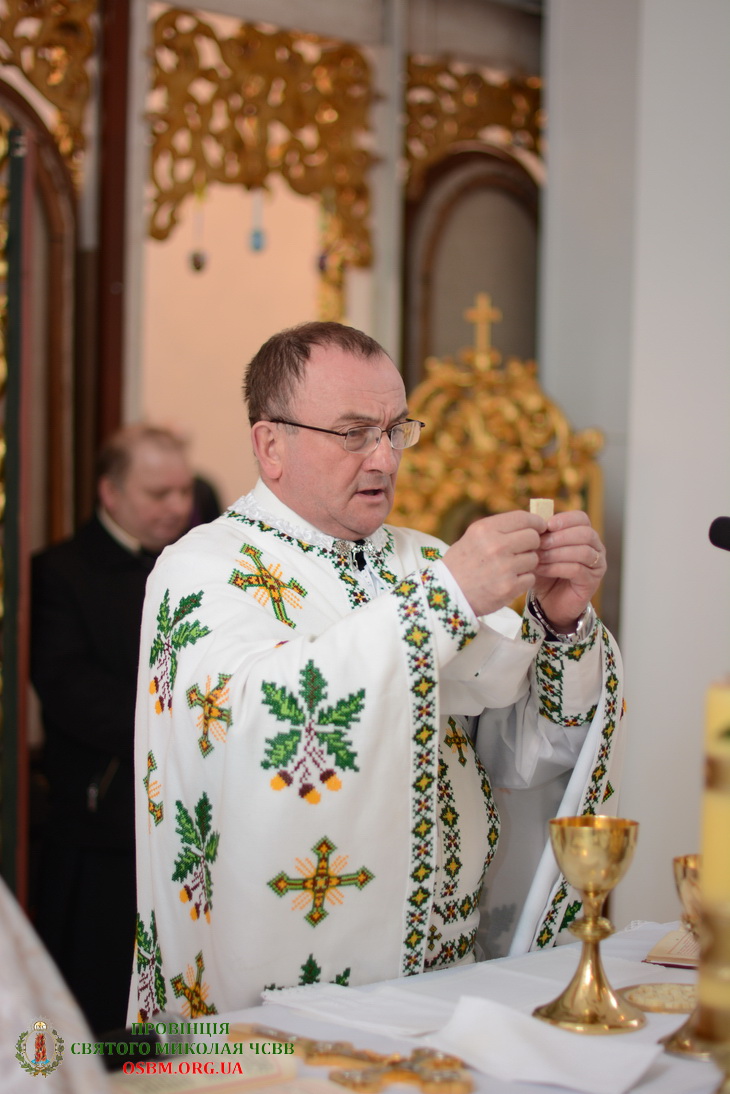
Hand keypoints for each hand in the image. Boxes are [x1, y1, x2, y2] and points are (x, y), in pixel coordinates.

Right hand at [443, 511, 544, 616]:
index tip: (539, 528)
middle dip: (531, 544)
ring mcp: (504, 567)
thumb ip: (499, 528)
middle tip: (521, 551)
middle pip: (533, 538)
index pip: (524, 518)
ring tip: (510, 568)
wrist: (447, 593)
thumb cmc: (462, 562)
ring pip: (534, 559)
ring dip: (526, 563)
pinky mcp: (509, 587)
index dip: (536, 522)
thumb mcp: (473, 536)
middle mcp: (496, 545)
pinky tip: (508, 580)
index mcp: (486, 529)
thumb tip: (531, 522)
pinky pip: (530, 578)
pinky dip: (523, 580)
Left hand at [533, 510, 604, 628]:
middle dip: (560, 537)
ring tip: (538, 557)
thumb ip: (539, 537)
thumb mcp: (540, 551)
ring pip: (583, 551)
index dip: (565, 519)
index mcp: (583, 534)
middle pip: (585, 533)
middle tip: (540, 543)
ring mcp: (596, 565)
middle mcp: (595, 547)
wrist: (549, 602)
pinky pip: (577, 570)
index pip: (581, 518)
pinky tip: (542, 569)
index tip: (547, 524)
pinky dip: (557, 567)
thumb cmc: (545, 573)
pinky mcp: (592, 582)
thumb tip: (531, 522)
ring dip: (557, 553)